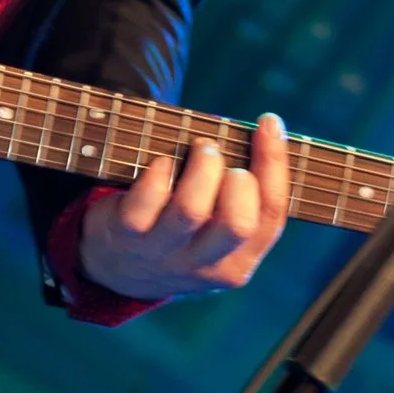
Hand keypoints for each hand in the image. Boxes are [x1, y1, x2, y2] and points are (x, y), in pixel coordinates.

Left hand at [77, 112, 291, 302]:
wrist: (118, 268)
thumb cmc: (180, 232)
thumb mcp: (217, 233)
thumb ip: (243, 197)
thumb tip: (265, 133)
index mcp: (239, 262)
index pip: (272, 215)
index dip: (275, 164)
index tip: (268, 124)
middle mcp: (204, 263)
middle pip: (238, 222)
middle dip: (238, 178)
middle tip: (222, 156)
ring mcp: (164, 251)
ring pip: (191, 209)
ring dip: (201, 167)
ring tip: (199, 148)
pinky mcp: (129, 234)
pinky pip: (150, 197)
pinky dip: (161, 169)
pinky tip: (163, 162)